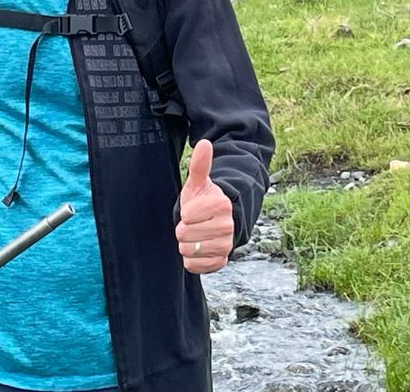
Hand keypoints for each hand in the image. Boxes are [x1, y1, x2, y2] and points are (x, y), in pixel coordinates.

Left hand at [175, 139, 233, 274]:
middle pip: (186, 234)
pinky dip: (191, 260)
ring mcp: (226, 245)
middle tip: (191, 224)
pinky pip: (196, 266)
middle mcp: (227, 226)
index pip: (188, 215)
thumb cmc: (202, 200)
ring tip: (193, 235)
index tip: (191, 210)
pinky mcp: (222, 261)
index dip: (184, 213)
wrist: (215, 223)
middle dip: (182, 229)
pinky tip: (196, 249)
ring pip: (189, 250)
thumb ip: (200, 165)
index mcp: (221, 205)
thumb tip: (204, 143)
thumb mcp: (198, 183)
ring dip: (185, 244)